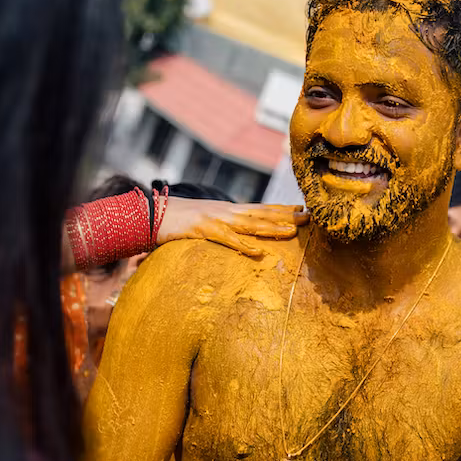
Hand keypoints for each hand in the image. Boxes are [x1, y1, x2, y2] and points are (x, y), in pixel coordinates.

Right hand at [158, 198, 307, 255]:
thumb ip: (222, 226)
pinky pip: (227, 239)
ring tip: (292, 231)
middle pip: (262, 213)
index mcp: (227, 209)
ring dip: (272, 227)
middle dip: (286, 215)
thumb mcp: (204, 221)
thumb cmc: (177, 220)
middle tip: (310, 217)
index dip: (282, 208)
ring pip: (249, 224)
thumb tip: (237, 235)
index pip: (260, 208)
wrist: (150, 213)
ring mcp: (215, 219)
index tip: (303, 208)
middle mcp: (226, 211)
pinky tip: (258, 252)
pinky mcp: (202, 229)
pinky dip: (243, 245)